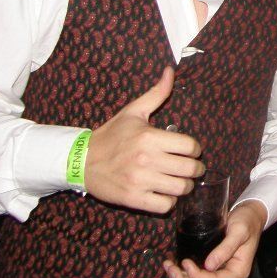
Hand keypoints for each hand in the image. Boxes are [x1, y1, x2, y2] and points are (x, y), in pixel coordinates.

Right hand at [85, 67, 203, 213]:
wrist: (80, 160)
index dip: (195, 149)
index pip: (190, 146)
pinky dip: (168, 202)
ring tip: (179, 181)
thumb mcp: (133, 112)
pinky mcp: (133, 198)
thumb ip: (156, 93)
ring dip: (184, 186)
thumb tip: (171, 71)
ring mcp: (140, 181)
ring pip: (180, 189)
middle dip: (194, 169)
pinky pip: (164, 206)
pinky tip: (164, 193)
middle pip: (189, 169)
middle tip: (190, 168)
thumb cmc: (111, 135)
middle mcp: (147, 159)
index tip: (190, 151)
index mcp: (149, 137)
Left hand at [164, 200, 266, 277]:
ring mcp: (220, 273)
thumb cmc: (247, 221)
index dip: (198, 277)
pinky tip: (173, 265)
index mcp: (238, 271)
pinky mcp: (213, 267)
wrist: (250, 215)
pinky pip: (198, 277)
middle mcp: (228, 276)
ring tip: (168, 266)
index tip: (185, 262)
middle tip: (170, 268)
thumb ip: (226, 248)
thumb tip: (209, 265)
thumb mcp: (239, 231)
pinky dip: (184, 274)